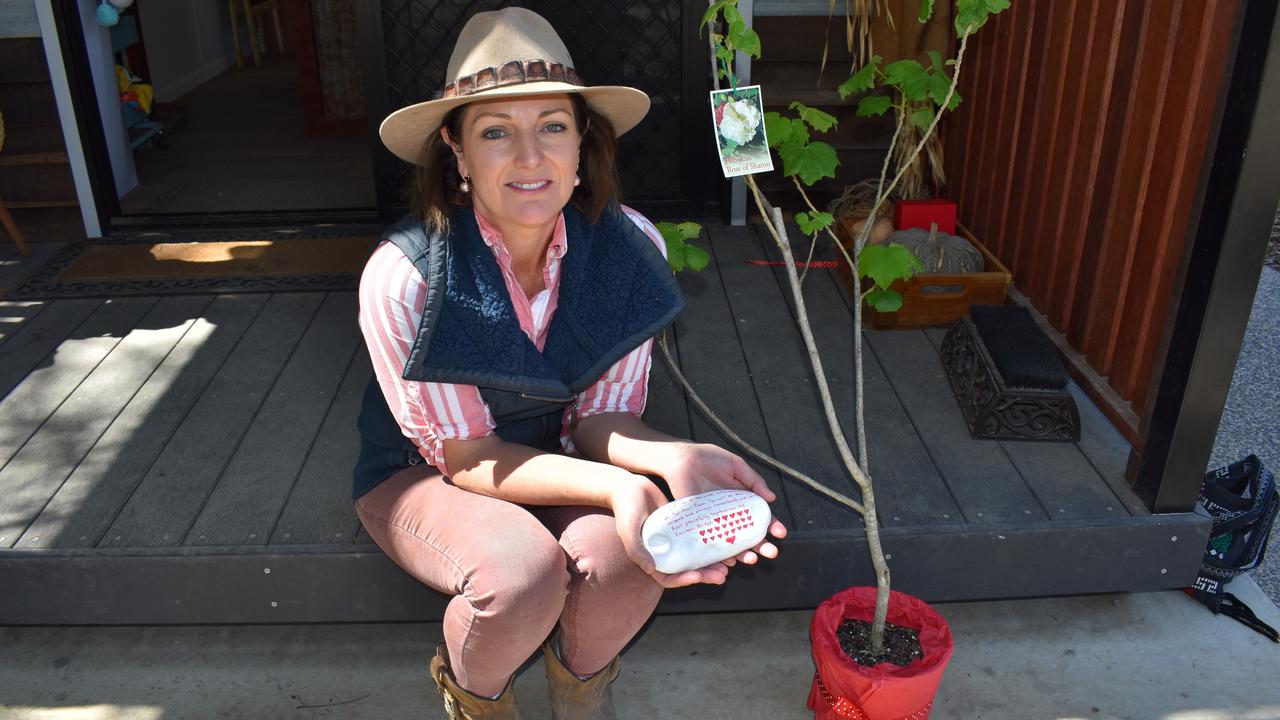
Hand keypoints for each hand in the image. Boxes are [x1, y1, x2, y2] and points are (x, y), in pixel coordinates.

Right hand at [607, 472, 732, 587]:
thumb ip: (636, 550)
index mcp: (651, 558)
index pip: (669, 578)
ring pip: (696, 557)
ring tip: (728, 565)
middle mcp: (665, 552)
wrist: (629, 488)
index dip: (683, 580)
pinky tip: (725, 542)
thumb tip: (650, 569)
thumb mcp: (628, 530)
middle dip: (705, 575)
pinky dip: (711, 542)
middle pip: (687, 570)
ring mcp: (675, 541)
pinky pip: (699, 538)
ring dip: (712, 563)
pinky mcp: (683, 527)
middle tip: (722, 575)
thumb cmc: (625, 509)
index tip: (697, 577)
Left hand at [661, 442, 787, 565]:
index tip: (780, 533)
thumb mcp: (736, 466)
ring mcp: (714, 520)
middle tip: (771, 552)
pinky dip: (719, 554)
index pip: (759, 517)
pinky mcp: (698, 524)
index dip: (771, 526)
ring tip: (752, 559)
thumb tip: (771, 498)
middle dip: (761, 545)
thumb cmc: (707, 459)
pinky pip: (710, 542)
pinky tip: (729, 560)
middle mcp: (729, 513)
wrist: (680, 459)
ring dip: (743, 553)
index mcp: (741, 500)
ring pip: (731, 542)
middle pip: (748, 534)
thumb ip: (754, 480)